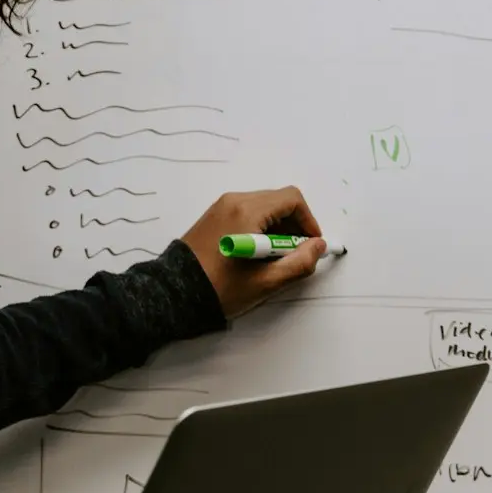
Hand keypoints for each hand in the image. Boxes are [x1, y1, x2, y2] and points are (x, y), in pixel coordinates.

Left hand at [181, 188, 326, 318]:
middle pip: (278, 201)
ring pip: (263, 207)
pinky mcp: (213, 217)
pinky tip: (257, 254)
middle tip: (295, 255)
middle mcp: (233, 201)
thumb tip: (317, 247)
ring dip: (277, 228)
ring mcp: (221, 207)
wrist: (174, 293)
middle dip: (294, 226)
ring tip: (275, 258)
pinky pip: (246, 213)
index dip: (308, 221)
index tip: (311, 245)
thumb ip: (299, 263)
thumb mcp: (265, 282)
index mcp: (246, 211)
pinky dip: (260, 228)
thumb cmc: (221, 288)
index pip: (291, 199)